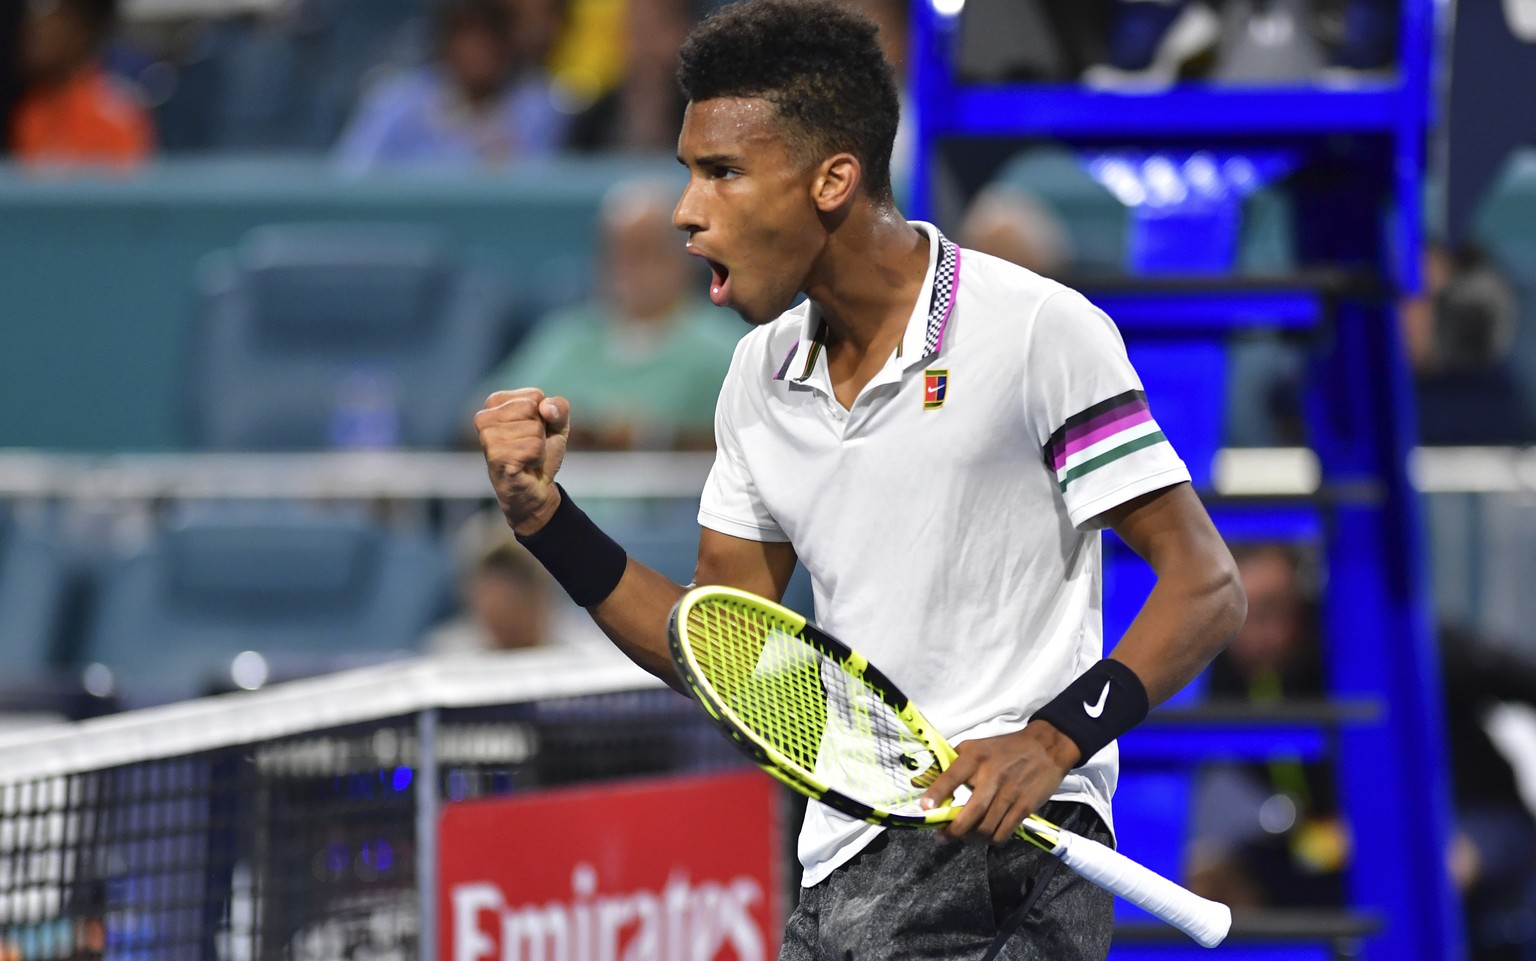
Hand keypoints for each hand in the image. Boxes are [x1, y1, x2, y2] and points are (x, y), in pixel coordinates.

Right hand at [475, 388, 570, 534]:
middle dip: (540, 431)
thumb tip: (546, 408)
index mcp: (495, 403)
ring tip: (526, 457)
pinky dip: (537, 458)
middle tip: (529, 447)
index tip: (532, 432)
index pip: (535, 396)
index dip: (544, 417)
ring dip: (538, 447)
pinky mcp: (496, 456)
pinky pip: (534, 447)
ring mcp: (487, 437)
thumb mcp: (557, 425)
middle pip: (533, 410)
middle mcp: (484, 418)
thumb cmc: (540, 453)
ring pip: (534, 429)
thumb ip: (559, 408)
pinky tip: (525, 465)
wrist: (536, 489)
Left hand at [920, 721, 1079, 843]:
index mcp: (975, 758)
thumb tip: (917, 782)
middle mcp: (992, 776)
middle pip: (971, 813)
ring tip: (963, 837)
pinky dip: (991, 840)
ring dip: (971, 839)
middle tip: (942, 837)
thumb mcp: (973, 748)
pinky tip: (985, 836)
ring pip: (986, 828)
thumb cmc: (1003, 749)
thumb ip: (946, 765)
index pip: (953, 776)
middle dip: (953, 831)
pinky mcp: (1024, 807)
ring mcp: (1010, 793)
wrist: (1046, 747)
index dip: (937, 793)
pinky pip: (1004, 832)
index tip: (925, 809)